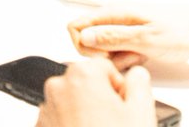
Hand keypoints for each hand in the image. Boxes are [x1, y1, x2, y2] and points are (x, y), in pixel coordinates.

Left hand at [37, 60, 155, 126]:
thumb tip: (136, 74)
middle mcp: (58, 87)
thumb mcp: (141, 113)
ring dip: (85, 114)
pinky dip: (72, 126)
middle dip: (100, 99)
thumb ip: (140, 84)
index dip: (119, 87)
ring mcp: (46, 108)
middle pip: (85, 84)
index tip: (124, 105)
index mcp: (82, 76)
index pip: (103, 67)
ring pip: (72, 102)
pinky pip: (60, 119)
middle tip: (116, 123)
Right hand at [67, 6, 188, 68]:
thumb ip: (113, 37)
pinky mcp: (130, 34)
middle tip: (126, 58)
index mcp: (113, 12)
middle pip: (86, 38)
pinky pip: (116, 48)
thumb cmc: (182, 31)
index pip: (74, 26)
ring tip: (139, 56)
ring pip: (101, 46)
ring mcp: (121, 25)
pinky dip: (125, 57)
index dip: (83, 46)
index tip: (104, 57)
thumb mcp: (146, 38)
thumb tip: (83, 36)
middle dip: (101, 55)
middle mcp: (113, 16)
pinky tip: (142, 56)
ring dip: (115, 58)